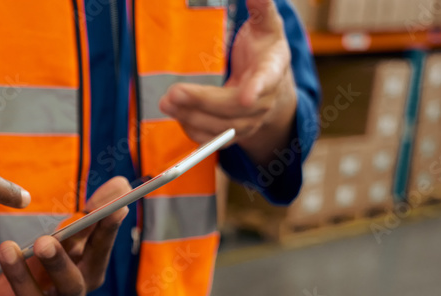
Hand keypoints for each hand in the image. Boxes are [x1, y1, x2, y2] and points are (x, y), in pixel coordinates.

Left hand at [0, 176, 129, 295]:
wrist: (10, 288)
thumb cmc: (47, 255)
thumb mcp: (70, 233)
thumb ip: (93, 212)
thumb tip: (123, 184)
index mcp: (86, 274)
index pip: (101, 254)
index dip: (107, 233)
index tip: (113, 208)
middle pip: (71, 289)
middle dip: (59, 265)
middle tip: (45, 241)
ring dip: (21, 278)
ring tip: (6, 248)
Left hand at [158, 0, 296, 164]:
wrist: (270, 81)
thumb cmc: (264, 48)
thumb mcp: (266, 25)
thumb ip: (261, 7)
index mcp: (273, 69)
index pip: (267, 80)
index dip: (256, 89)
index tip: (245, 96)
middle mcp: (264, 100)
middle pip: (234, 108)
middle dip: (203, 101)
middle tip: (174, 92)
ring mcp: (250, 121)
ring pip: (221, 127)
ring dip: (191, 117)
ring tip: (167, 103)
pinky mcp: (234, 133)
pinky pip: (212, 137)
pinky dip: (192, 128)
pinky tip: (176, 114)